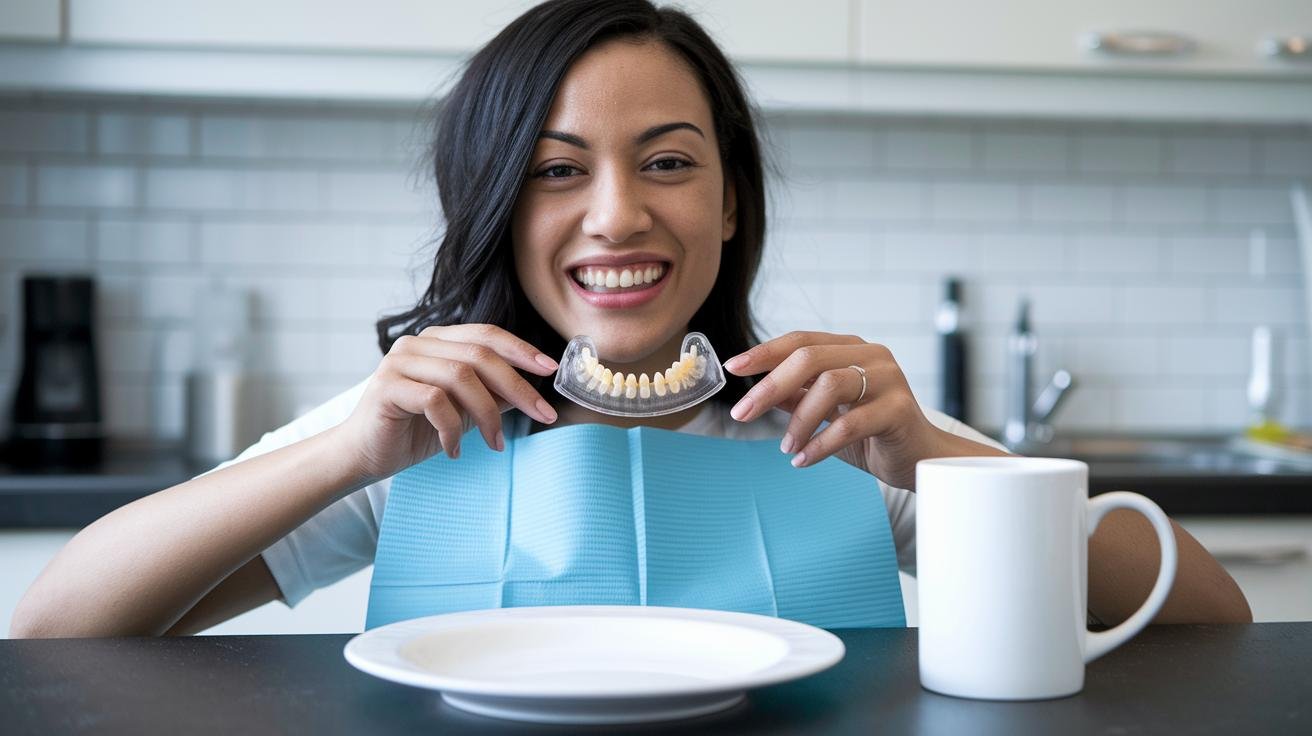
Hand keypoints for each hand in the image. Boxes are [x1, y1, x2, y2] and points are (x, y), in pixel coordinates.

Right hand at [336, 324, 558, 482]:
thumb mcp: (463, 411)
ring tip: (494, 443)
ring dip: (487, 414)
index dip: (522, 350)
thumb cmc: (414, 431)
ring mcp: (400, 361)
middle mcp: (418, 343)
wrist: (364, 456)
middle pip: (480, 356)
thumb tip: (531, 389)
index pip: (487, 335)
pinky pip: (435, 401)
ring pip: (461, 377)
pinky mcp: (387, 386)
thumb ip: (491, 394)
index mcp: (437, 340)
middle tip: (542, 416)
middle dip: (518, 387)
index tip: (551, 370)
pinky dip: (452, 429)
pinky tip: (453, 450)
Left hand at [723, 331, 991, 489]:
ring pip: (830, 386)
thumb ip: (796, 397)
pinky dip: (820, 444)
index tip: (732, 368)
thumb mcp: (826, 413)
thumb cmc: (871, 434)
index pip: (801, 340)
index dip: (764, 352)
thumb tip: (755, 391)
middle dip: (770, 386)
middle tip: (743, 414)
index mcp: (851, 349)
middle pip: (810, 358)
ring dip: (799, 420)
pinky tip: (803, 460)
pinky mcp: (899, 409)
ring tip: (786, 447)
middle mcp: (871, 355)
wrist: (920, 459)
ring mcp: (889, 379)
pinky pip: (850, 423)